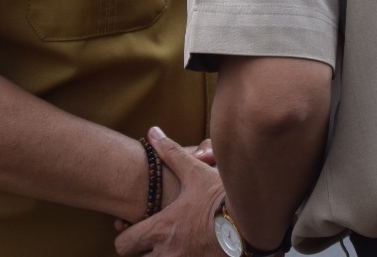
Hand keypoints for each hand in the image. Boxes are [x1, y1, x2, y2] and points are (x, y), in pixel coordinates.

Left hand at [114, 127, 225, 255]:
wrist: (252, 220)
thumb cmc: (222, 196)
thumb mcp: (195, 172)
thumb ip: (171, 153)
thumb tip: (152, 132)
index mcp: (161, 228)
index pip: (124, 244)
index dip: (124, 236)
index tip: (130, 227)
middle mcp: (167, 252)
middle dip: (138, 251)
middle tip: (146, 240)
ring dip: (156, 256)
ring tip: (166, 245)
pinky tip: (187, 249)